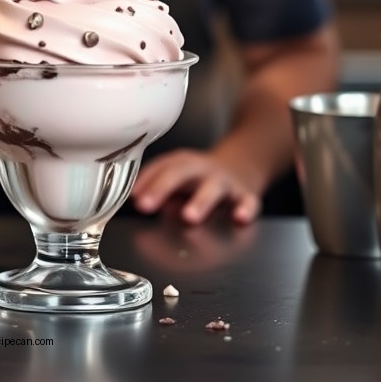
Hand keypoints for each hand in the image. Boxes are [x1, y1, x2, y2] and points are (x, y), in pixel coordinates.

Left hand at [130, 149, 262, 225]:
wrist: (242, 166)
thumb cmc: (200, 177)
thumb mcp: (177, 175)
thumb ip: (156, 187)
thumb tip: (134, 201)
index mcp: (181, 163)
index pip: (159, 169)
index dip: (144, 182)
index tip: (131, 198)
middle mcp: (201, 169)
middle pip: (180, 173)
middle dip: (161, 188)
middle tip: (145, 205)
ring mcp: (224, 181)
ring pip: (213, 188)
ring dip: (200, 201)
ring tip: (189, 217)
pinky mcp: (246, 195)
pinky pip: (248, 201)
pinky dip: (245, 209)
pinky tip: (239, 218)